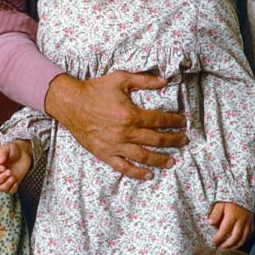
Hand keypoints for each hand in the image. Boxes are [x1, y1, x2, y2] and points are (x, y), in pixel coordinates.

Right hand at [0, 140, 31, 193]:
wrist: (23, 152)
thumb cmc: (12, 149)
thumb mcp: (7, 148)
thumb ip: (2, 153)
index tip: (3, 167)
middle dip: (2, 178)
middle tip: (9, 171)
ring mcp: (5, 179)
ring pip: (1, 188)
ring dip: (7, 185)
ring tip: (13, 178)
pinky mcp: (13, 182)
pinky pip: (10, 191)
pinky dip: (13, 189)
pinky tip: (16, 182)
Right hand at [43, 71, 186, 180]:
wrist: (70, 103)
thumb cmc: (95, 89)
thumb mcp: (120, 79)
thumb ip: (144, 80)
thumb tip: (164, 81)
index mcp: (131, 115)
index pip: (159, 120)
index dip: (174, 122)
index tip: (182, 122)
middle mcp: (125, 132)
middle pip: (156, 139)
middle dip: (173, 140)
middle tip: (183, 141)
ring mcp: (115, 145)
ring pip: (143, 156)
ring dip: (160, 159)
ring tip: (172, 162)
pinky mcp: (105, 154)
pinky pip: (123, 167)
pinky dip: (137, 173)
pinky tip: (148, 175)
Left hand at [208, 202, 252, 247]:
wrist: (242, 193)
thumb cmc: (228, 200)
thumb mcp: (220, 204)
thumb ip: (215, 213)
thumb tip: (211, 223)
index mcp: (233, 215)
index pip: (225, 230)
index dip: (219, 238)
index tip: (213, 242)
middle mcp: (242, 220)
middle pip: (236, 237)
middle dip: (227, 245)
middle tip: (220, 248)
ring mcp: (248, 222)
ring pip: (244, 238)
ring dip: (236, 246)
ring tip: (228, 249)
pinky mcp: (252, 223)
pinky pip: (249, 235)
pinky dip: (244, 241)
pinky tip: (237, 244)